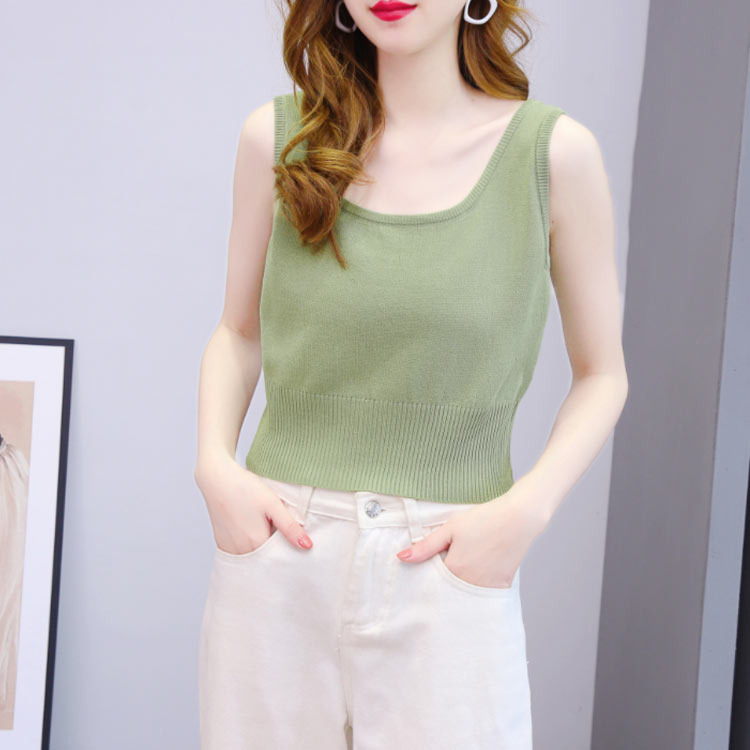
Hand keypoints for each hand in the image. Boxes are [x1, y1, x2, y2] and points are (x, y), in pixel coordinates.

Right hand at [194, 454, 312, 554]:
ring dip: (260, 546)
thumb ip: (289, 527)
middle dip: (274, 548)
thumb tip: (307, 546)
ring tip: (262, 524)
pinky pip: (240, 552)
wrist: (217, 478)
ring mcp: (229, 548)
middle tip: (275, 526)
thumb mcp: (272, 504)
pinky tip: (250, 527)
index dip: (288, 546)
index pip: (279, 556)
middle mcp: (242, 551)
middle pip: (265, 558)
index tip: (290, 534)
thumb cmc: (245, 488)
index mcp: (257, 543)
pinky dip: (248, 545)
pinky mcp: (221, 543)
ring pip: (252, 555)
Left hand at [395, 488, 548, 587]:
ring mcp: (487, 587)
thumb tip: (401, 557)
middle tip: (446, 566)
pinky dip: (477, 587)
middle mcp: (470, 584)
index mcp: (454, 570)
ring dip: (459, 587)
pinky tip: (478, 570)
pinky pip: (483, 593)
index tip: (426, 570)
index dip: (427, 576)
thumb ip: (426, 546)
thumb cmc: (485, 519)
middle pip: (448, 592)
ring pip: (465, 594)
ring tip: (463, 567)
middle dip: (442, 586)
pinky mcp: (501, 586)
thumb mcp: (451, 529)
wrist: (519, 518)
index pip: (432, 583)